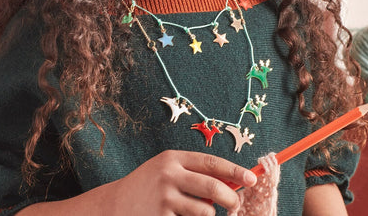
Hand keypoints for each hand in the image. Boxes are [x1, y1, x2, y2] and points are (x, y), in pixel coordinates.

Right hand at [111, 149, 256, 215]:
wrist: (115, 205)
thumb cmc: (148, 186)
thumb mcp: (167, 170)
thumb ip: (193, 173)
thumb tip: (230, 182)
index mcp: (173, 158)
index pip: (210, 162)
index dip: (234, 170)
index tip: (252, 178)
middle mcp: (169, 175)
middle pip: (212, 187)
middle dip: (231, 198)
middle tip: (236, 205)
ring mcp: (164, 198)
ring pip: (205, 211)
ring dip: (209, 215)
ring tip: (200, 213)